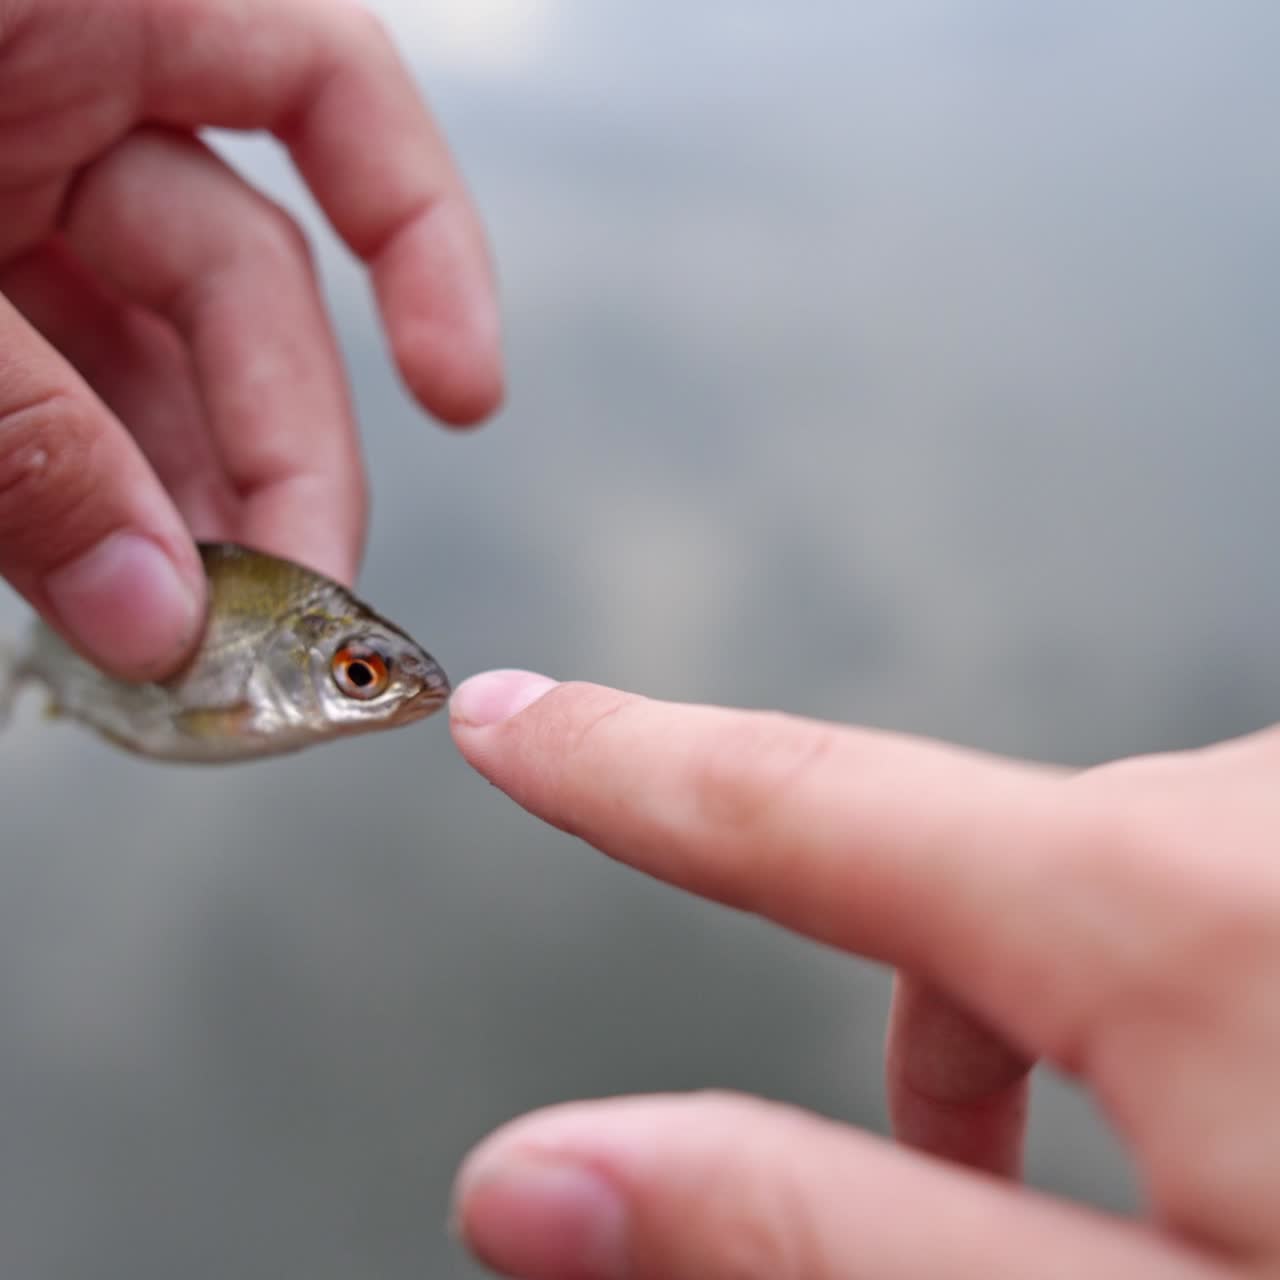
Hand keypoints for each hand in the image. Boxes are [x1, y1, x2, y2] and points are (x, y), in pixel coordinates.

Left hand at [0, 0, 499, 677]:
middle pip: (244, 284)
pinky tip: (107, 582)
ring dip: (181, 503)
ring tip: (193, 635)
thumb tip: (154, 618)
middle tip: (292, 616)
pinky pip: (55, 379)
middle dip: (277, 461)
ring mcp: (0, 176)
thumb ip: (28, 436)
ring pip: (148, 355)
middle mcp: (63, 82)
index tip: (463, 397)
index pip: (330, 86)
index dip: (425, 240)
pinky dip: (84, 482)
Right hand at [447, 671, 1275, 1279]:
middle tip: (934, 1165)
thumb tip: (544, 1179)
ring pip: (1098, 865)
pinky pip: (1212, 858)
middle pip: (964, 860)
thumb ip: (820, 1236)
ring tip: (1135, 1182)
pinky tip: (1243, 1080)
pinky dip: (1165, 954)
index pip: (792, 803)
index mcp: (1170, 907)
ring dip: (1056, 989)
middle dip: (917, 1008)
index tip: (514, 718)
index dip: (621, 766)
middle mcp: (1252, 807)